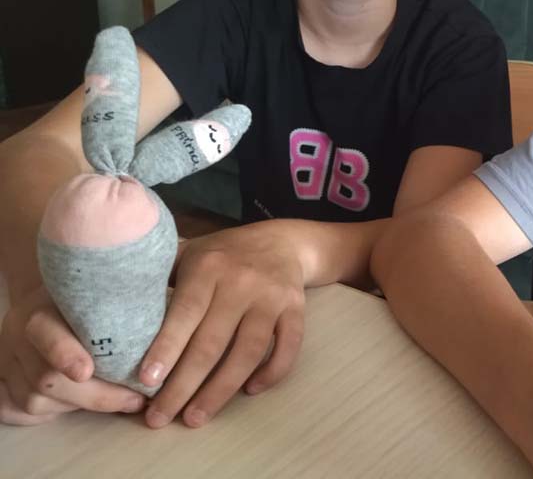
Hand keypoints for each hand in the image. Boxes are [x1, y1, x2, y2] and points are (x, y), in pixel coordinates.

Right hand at [0, 285, 145, 424]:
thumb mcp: (100, 289)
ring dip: (84, 407)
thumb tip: (173, 318)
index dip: (63, 353)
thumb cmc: (87, 297)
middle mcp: (16, 338)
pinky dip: (58, 413)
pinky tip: (86, 405)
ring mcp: (7, 365)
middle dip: (96, 395)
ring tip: (124, 401)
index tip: (87, 371)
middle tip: (137, 398)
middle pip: (47, 379)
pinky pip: (22, 414)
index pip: (44, 332)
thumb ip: (124, 299)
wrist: (45, 304)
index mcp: (38, 310)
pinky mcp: (4, 389)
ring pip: (38, 401)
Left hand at [140, 221, 305, 427]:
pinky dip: (272, 372)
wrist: (283, 241)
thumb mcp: (190, 253)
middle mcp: (242, 281)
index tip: (146, 381)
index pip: (185, 312)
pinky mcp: (296, 308)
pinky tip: (250, 390)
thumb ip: (159, 276)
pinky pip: (288, 346)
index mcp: (209, 267)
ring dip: (221, 389)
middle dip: (184, 385)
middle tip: (160, 417)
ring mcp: (272, 296)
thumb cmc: (224, 254)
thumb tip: (110, 308)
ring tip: (196, 416)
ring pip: (248, 351)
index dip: (167, 348)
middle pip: (212, 342)